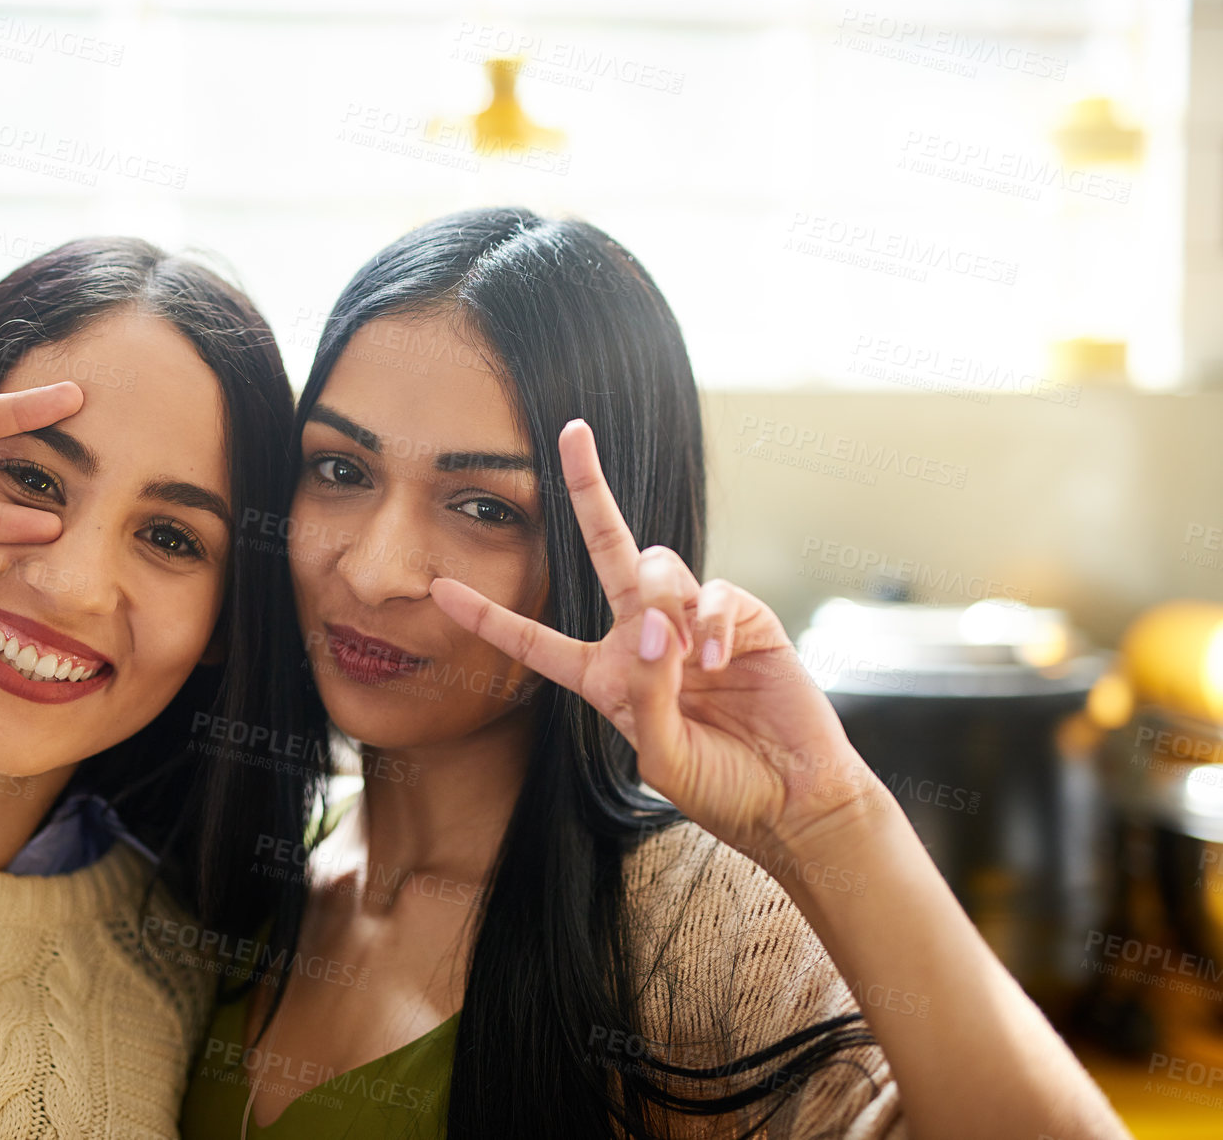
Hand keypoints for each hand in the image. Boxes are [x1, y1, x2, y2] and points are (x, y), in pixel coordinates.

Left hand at [428, 419, 883, 859]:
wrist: (792, 800)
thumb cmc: (721, 787)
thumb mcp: (663, 757)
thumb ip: (645, 695)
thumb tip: (654, 625)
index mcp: (605, 677)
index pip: (536, 642)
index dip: (490, 617)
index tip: (440, 591)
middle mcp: (644, 638)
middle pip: (607, 550)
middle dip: (590, 489)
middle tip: (572, 433)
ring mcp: (694, 623)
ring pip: (660, 568)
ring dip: (666, 603)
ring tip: (691, 662)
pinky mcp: (745, 618)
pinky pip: (717, 593)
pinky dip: (714, 625)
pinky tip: (720, 664)